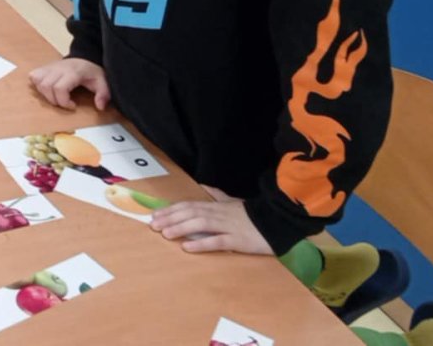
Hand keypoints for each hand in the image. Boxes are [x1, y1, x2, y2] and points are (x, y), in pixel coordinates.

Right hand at [28, 57, 110, 110]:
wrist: (84, 58)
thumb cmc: (91, 72)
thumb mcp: (102, 82)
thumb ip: (103, 94)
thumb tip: (100, 107)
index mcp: (72, 72)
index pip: (59, 88)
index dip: (64, 101)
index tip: (73, 106)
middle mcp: (58, 68)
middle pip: (46, 86)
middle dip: (54, 100)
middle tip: (64, 102)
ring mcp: (49, 67)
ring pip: (38, 82)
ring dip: (45, 94)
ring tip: (56, 96)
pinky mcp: (44, 67)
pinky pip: (33, 76)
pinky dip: (37, 85)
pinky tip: (47, 89)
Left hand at [149, 188, 272, 254]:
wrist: (279, 222)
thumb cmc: (254, 215)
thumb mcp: (233, 202)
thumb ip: (217, 195)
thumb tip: (204, 185)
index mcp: (217, 206)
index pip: (189, 206)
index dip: (171, 210)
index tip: (155, 216)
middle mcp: (219, 214)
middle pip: (191, 214)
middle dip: (171, 219)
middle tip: (153, 226)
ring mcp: (228, 227)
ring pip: (201, 225)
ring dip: (181, 229)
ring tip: (165, 234)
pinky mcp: (238, 240)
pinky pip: (217, 241)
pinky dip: (201, 243)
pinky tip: (188, 247)